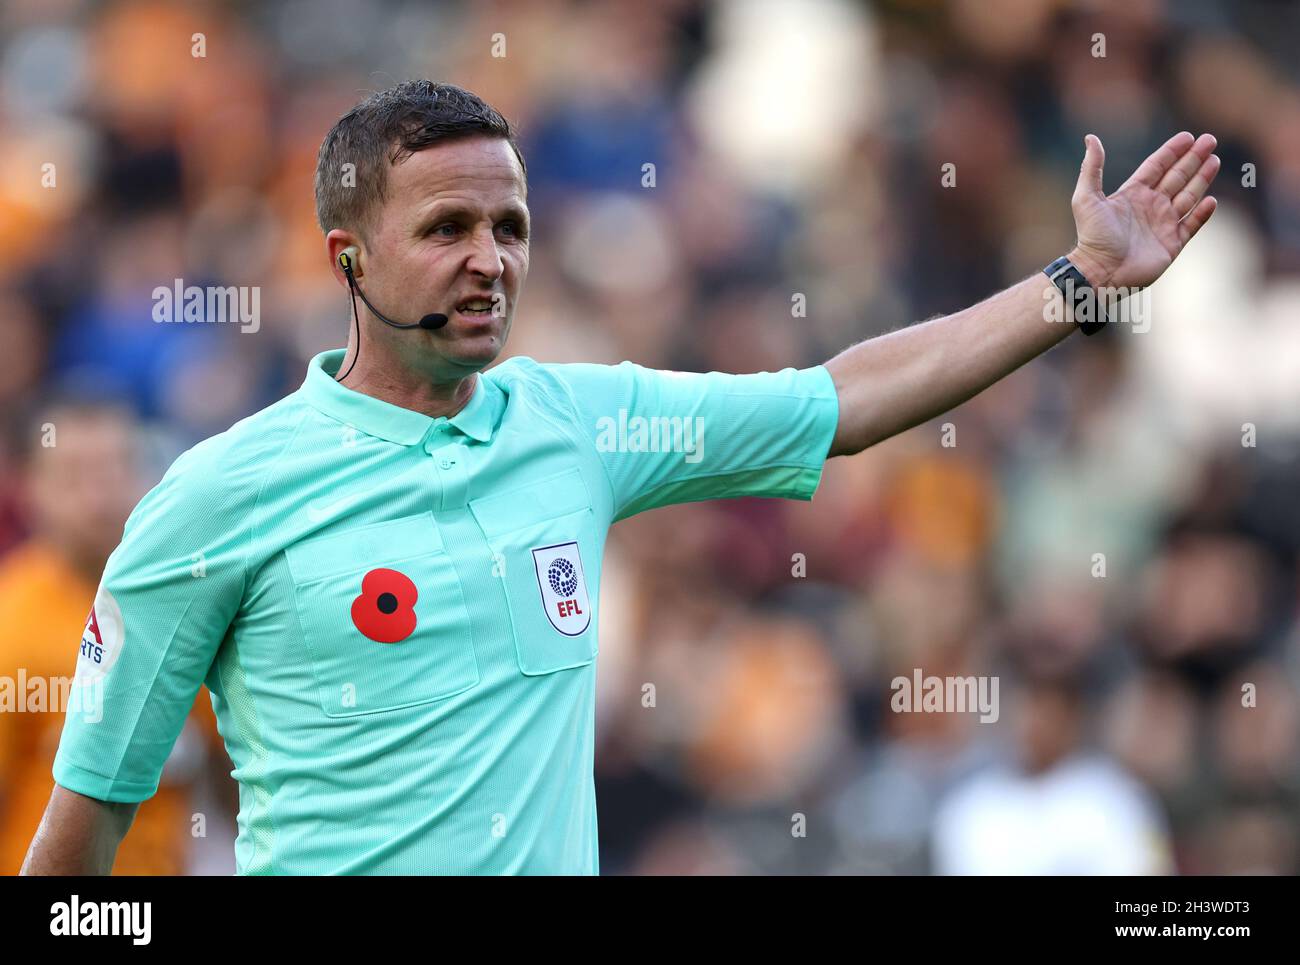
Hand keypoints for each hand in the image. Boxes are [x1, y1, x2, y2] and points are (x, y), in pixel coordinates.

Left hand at [1067, 131, 1219, 289]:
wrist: (1100, 272)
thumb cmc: (1092, 236)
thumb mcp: (1086, 198)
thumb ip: (1092, 168)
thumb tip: (1091, 138)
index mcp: (1132, 194)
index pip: (1157, 166)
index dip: (1172, 151)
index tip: (1188, 136)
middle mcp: (1150, 206)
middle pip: (1177, 177)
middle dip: (1193, 159)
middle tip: (1210, 140)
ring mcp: (1162, 225)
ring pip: (1188, 196)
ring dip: (1202, 179)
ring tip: (1215, 161)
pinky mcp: (1172, 244)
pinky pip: (1192, 225)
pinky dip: (1202, 213)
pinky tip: (1211, 200)